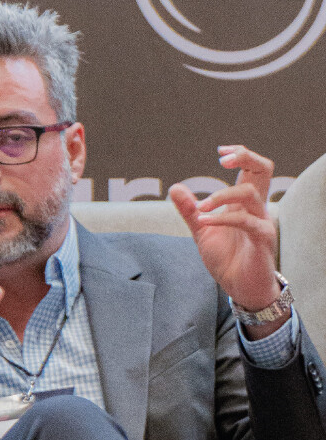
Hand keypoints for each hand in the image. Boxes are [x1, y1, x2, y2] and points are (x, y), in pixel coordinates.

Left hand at [169, 145, 280, 312]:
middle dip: (245, 157)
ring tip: (200, 208)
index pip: (252, 168)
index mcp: (243, 203)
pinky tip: (204, 221)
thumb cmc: (226, 258)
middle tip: (221, 160)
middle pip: (264, 170)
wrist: (239, 288)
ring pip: (250, 193)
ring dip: (221, 195)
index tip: (220, 152)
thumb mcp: (201, 230)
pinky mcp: (263, 239)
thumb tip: (175, 187)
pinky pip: (247, 222)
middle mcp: (256, 208)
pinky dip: (222, 218)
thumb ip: (189, 210)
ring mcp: (261, 222)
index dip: (240, 154)